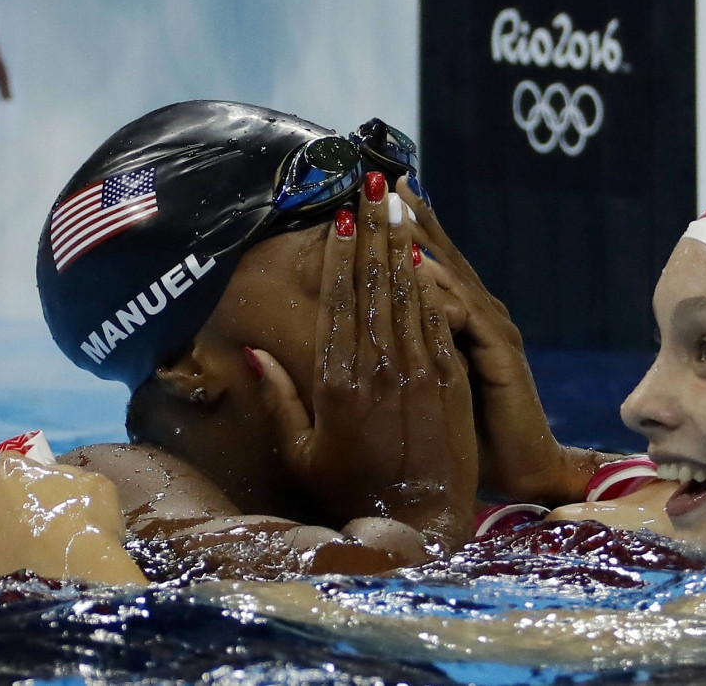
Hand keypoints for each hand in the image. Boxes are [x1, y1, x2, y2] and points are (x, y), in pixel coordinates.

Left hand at [0, 453, 145, 584]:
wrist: (76, 573)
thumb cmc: (88, 523)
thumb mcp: (95, 484)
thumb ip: (68, 475)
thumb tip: (57, 480)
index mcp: (11, 472)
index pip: (10, 463)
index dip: (25, 477)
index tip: (40, 490)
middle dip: (5, 507)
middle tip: (32, 525)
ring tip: (23, 556)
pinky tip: (10, 574)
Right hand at [252, 174, 477, 552]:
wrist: (420, 519)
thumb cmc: (351, 489)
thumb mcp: (300, 452)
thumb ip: (278, 399)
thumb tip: (254, 348)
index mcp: (336, 384)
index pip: (338, 302)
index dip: (340, 255)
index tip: (341, 217)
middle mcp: (378, 369)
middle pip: (374, 285)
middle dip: (374, 230)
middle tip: (374, 186)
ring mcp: (419, 373)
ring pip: (408, 295)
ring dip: (403, 245)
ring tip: (399, 204)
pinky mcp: (451, 381)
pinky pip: (439, 323)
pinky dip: (433, 286)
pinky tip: (428, 256)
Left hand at [397, 177, 613, 502]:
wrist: (522, 468)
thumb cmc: (469, 435)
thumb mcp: (427, 386)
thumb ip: (403, 353)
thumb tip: (359, 327)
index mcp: (456, 320)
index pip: (422, 264)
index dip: (399, 229)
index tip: (369, 197)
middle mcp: (476, 315)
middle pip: (437, 254)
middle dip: (407, 218)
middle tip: (380, 180)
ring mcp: (491, 330)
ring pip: (450, 275)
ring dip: (422, 241)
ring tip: (393, 209)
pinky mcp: (501, 352)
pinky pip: (465, 313)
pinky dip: (440, 291)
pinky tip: (415, 270)